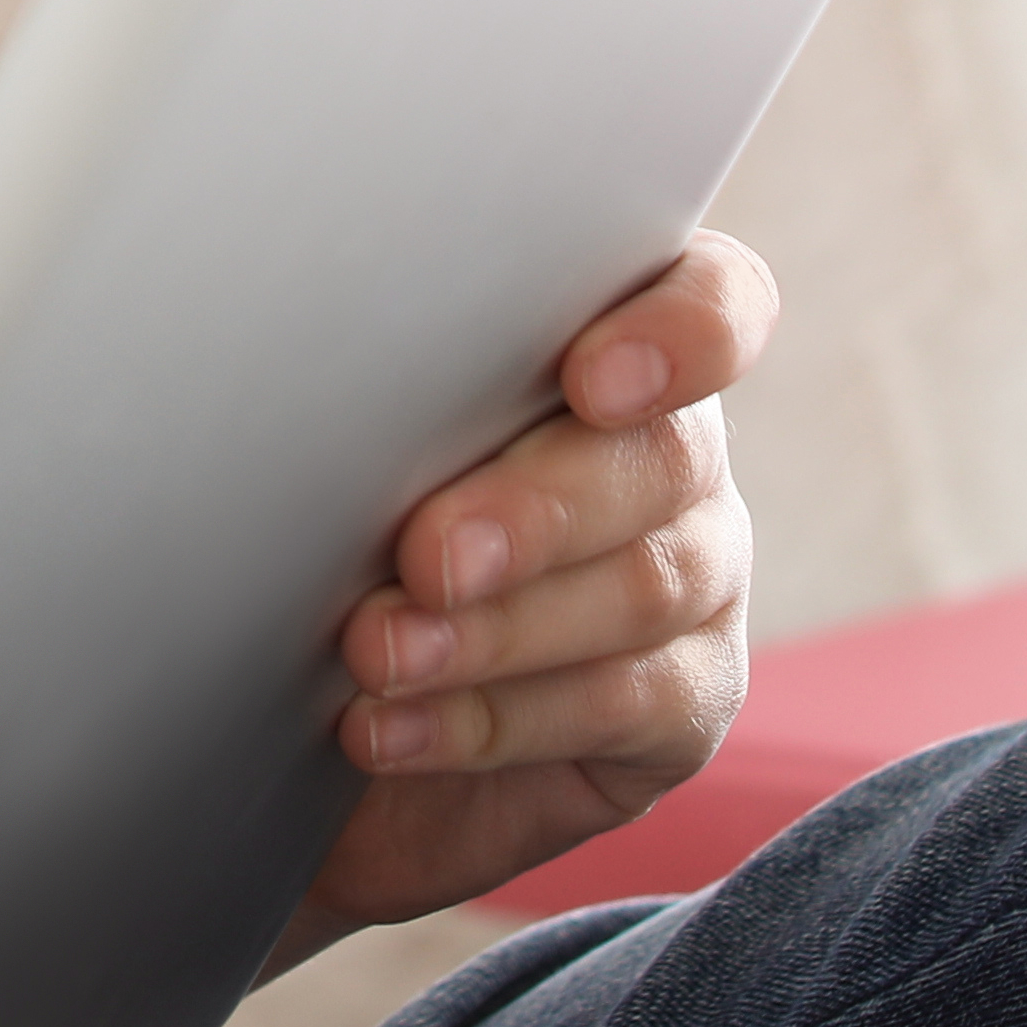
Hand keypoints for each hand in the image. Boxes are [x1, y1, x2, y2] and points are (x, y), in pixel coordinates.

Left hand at [274, 232, 772, 963]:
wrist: (327, 718)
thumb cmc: (335, 530)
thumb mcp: (347, 444)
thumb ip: (380, 396)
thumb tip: (313, 369)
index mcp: (615, 341)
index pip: (713, 299)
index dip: (681, 331)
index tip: (589, 379)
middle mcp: (675, 451)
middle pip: (666, 457)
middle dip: (538, 509)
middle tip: (426, 556)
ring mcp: (698, 576)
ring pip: (646, 588)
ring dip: (497, 628)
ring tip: (378, 653)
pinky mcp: (687, 702)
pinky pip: (624, 706)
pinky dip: (491, 719)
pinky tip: (392, 727)